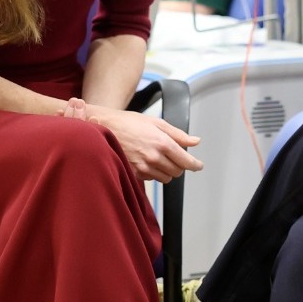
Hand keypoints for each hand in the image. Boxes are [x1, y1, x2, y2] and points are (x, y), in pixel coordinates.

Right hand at [83, 105, 203, 182]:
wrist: (104, 128)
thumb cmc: (129, 123)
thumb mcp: (157, 123)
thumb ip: (178, 134)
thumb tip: (195, 141)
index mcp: (162, 143)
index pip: (186, 161)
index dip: (195, 165)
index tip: (198, 166)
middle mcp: (154, 157)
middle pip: (177, 171)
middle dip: (179, 165)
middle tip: (173, 156)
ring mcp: (143, 167)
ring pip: (166, 177)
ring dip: (167, 170)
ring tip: (158, 157)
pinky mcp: (134, 173)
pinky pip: (152, 179)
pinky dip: (154, 172)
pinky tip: (147, 161)